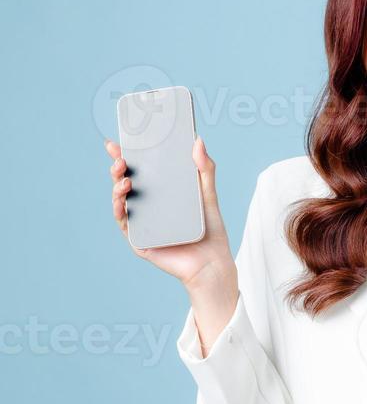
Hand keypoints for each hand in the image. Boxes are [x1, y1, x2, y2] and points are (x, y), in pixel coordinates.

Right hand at [105, 135, 235, 288]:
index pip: (139, 170)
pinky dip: (120, 210)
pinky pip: (125, 223)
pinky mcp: (140, 241)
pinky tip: (122, 201)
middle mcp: (148, 206)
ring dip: (117, 187)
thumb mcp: (208, 195)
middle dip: (118, 167)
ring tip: (125, 179)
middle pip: (125, 182)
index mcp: (161, 193)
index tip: (117, 142)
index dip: (126, 155)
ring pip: (121, 201)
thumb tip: (199, 140)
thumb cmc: (211, 231)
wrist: (213, 262)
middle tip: (120, 158)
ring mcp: (142, 223)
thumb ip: (205, 169)